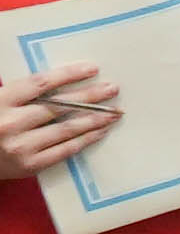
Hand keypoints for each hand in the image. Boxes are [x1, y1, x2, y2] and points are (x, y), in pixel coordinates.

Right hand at [0, 66, 111, 181]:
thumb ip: (21, 92)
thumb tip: (60, 81)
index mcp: (0, 101)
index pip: (41, 83)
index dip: (68, 75)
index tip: (92, 68)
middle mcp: (11, 123)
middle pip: (59, 106)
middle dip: (90, 97)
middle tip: (113, 89)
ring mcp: (21, 146)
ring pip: (66, 129)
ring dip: (94, 120)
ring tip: (114, 112)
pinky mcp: (30, 165)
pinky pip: (65, 150)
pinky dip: (85, 139)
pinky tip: (100, 131)